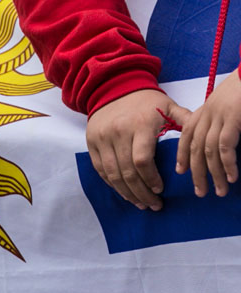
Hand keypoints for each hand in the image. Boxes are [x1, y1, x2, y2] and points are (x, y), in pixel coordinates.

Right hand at [86, 89, 190, 210]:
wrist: (113, 87)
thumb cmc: (146, 101)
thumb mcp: (168, 106)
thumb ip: (186, 121)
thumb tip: (200, 140)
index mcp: (140, 125)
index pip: (142, 160)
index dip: (151, 179)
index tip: (160, 189)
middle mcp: (118, 132)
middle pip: (127, 172)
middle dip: (141, 193)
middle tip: (153, 205)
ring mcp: (102, 138)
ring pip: (112, 174)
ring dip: (126, 193)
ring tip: (139, 203)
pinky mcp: (91, 142)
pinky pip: (100, 169)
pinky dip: (111, 183)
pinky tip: (123, 191)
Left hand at [176, 69, 240, 196]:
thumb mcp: (227, 108)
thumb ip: (220, 125)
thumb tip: (220, 147)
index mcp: (203, 111)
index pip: (186, 136)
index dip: (183, 155)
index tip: (181, 172)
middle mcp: (206, 115)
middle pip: (195, 148)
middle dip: (196, 172)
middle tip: (200, 192)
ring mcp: (219, 116)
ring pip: (208, 151)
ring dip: (214, 174)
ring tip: (219, 190)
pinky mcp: (233, 118)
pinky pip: (224, 146)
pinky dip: (227, 164)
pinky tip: (232, 177)